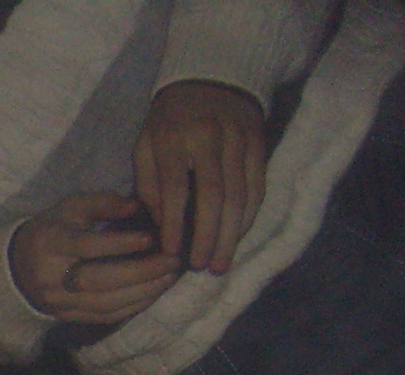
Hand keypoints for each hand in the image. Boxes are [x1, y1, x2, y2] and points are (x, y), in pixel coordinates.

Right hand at [10, 193, 178, 323]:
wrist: (16, 266)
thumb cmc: (52, 230)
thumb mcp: (71, 207)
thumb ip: (103, 203)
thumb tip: (137, 206)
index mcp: (51, 243)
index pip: (88, 246)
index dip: (121, 244)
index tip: (152, 238)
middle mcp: (51, 276)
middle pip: (99, 280)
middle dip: (141, 273)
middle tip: (172, 262)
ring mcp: (58, 301)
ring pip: (105, 304)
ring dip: (143, 292)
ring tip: (169, 277)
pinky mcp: (66, 317)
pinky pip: (103, 317)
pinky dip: (132, 307)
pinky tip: (153, 294)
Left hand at [134, 80, 267, 271]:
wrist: (210, 77)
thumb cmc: (168, 122)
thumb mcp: (145, 146)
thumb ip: (149, 185)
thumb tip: (162, 226)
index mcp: (175, 140)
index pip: (176, 189)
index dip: (175, 225)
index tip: (171, 254)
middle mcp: (211, 139)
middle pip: (214, 196)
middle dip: (210, 237)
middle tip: (203, 268)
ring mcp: (240, 140)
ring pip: (241, 195)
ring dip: (232, 234)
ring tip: (222, 263)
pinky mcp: (259, 143)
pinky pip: (258, 185)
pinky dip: (249, 215)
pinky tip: (239, 236)